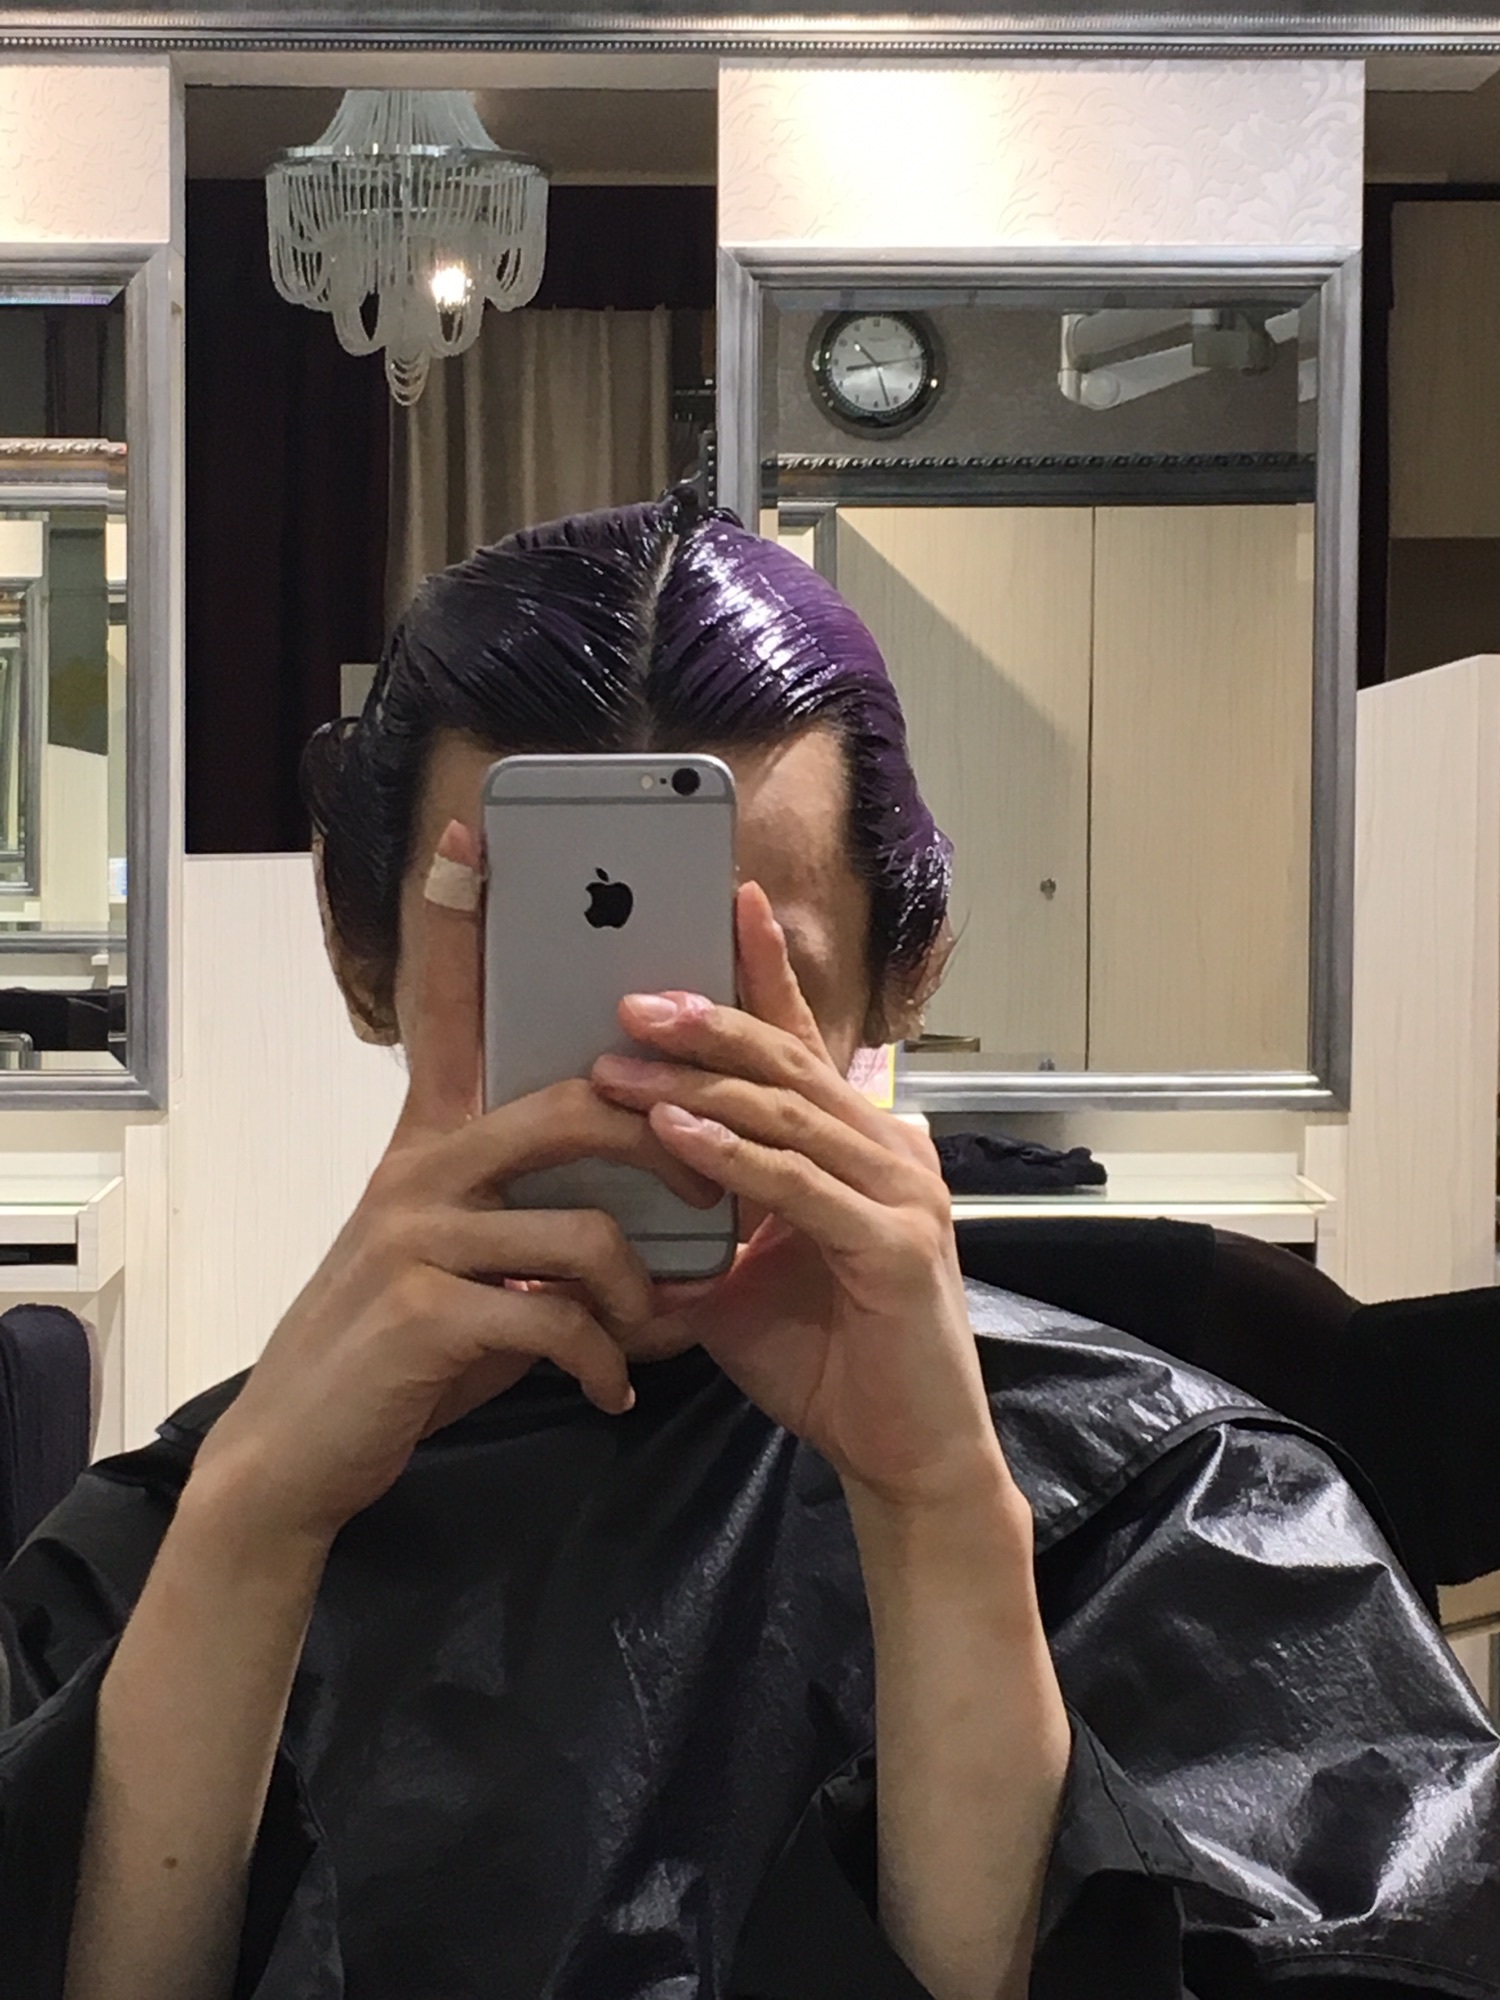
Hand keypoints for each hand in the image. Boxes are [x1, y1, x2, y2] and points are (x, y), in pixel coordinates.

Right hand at [195, 820, 718, 1546]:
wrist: (301, 1453)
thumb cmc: (404, 1351)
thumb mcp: (465, 1261)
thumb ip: (530, 1213)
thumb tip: (639, 1208)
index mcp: (432, 1142)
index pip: (442, 1010)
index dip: (452, 920)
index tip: (469, 835)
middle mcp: (420, 1168)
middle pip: (573, 1105)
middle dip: (670, 1149)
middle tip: (721, 1201)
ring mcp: (416, 1234)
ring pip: (585, 1224)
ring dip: (643, 1292)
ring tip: (656, 1333)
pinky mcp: (424, 1310)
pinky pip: (561, 1314)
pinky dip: (607, 1359)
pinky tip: (610, 1390)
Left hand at [592, 883, 1010, 1514]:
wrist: (904, 1457)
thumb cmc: (831, 1364)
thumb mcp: (746, 1278)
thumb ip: (705, 1224)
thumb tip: (618, 1202)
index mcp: (854, 1148)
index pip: (803, 1044)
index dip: (766, 973)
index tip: (731, 901)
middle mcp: (887, 1152)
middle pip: (788, 1063)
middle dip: (708, 1020)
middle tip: (629, 998)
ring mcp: (899, 1193)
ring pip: (788, 1113)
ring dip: (698, 1084)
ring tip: (621, 1061)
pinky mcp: (895, 1247)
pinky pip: (797, 1186)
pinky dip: (734, 1156)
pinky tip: (677, 1134)